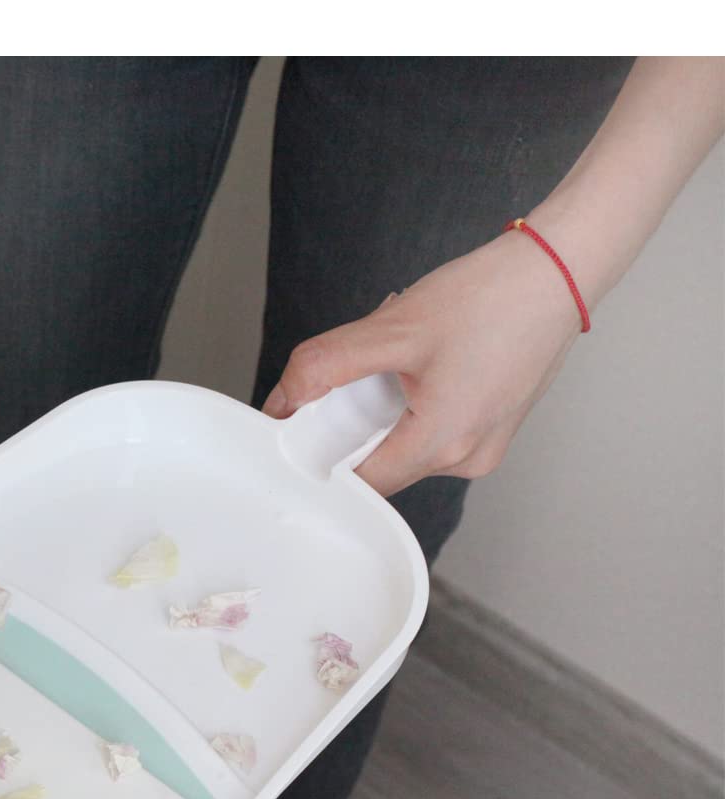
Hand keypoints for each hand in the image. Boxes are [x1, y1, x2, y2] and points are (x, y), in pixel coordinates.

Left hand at [263, 229, 585, 495]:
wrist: (560, 270)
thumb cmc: (492, 297)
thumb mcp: (391, 328)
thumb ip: (326, 367)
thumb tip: (282, 401)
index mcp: (443, 444)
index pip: (358, 483)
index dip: (322, 458)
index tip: (301, 429)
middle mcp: (468, 459)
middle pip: (380, 464)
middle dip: (355, 425)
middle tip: (357, 375)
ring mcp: (485, 447)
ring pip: (405, 445)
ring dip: (384, 411)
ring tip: (402, 360)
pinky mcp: (493, 427)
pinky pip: (433, 430)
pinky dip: (413, 404)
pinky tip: (425, 363)